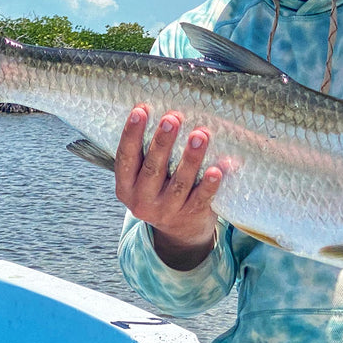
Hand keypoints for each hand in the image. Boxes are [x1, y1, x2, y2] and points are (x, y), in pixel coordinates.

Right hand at [114, 104, 221, 270]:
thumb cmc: (161, 190)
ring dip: (191, 158)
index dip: (131, 134)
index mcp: (126, 187)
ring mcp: (167, 211)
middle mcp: (143, 201)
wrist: (179, 233)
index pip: (125, 157)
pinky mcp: (191, 216)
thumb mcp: (144, 177)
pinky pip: (201, 198)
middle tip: (173, 118)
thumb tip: (164, 109)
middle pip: (153, 168)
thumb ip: (147, 152)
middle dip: (163, 142)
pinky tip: (217, 169)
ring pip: (180, 182)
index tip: (140, 110)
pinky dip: (209, 184)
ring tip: (200, 135)